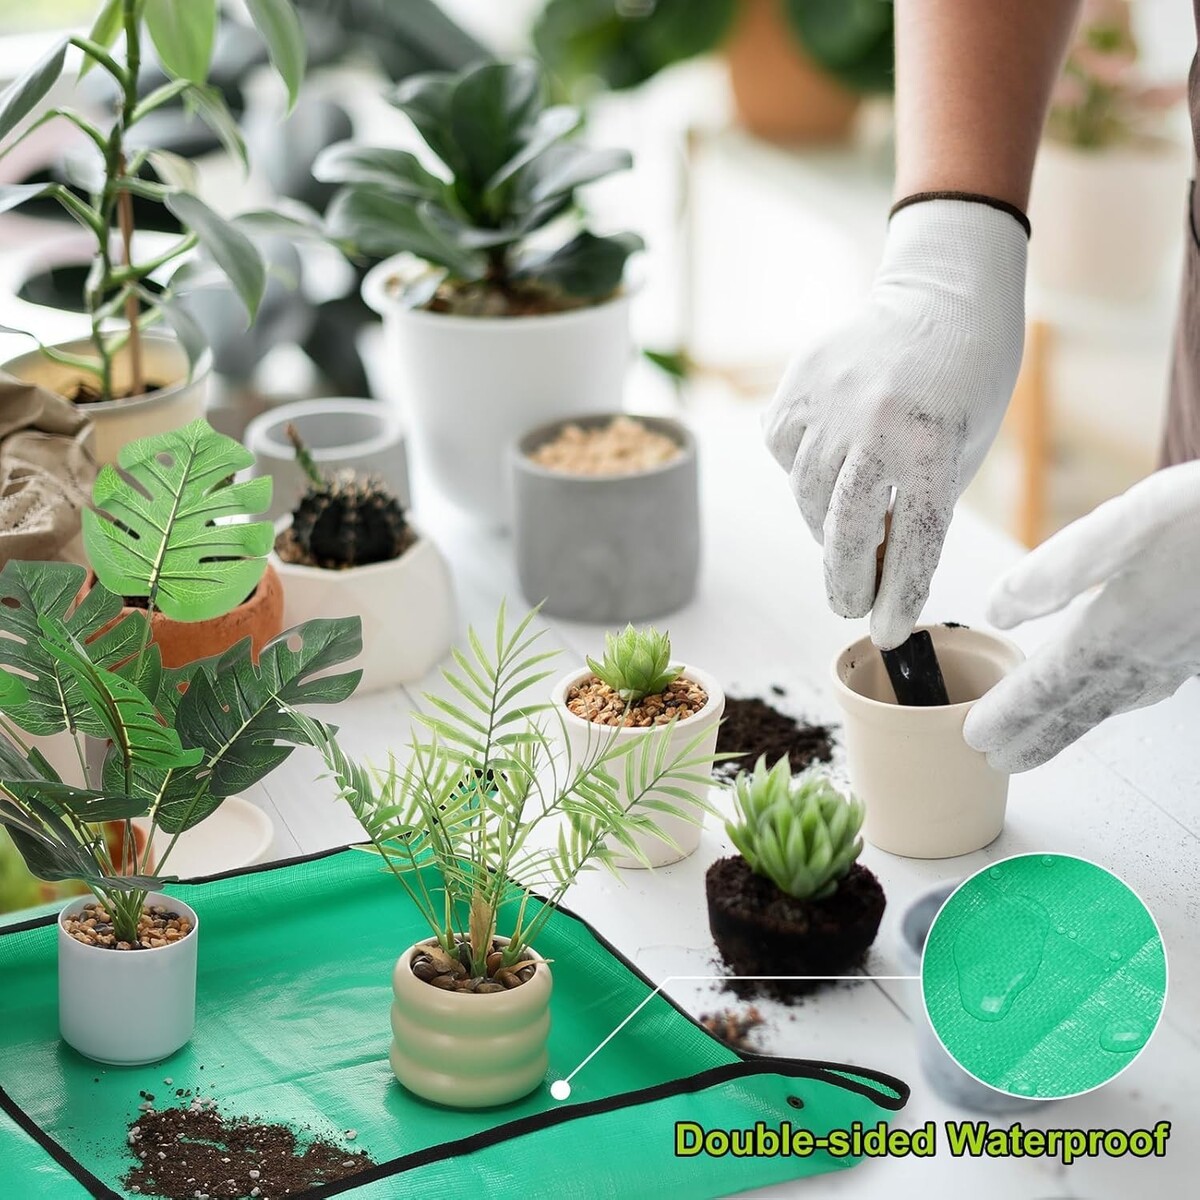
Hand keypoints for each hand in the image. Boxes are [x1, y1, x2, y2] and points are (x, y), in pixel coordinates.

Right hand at [763, 199, 1026, 648]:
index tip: (885, 633)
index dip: (897, 596)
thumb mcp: (962, 449)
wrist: (942, 296)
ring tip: (845, 528)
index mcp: (932, 441)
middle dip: (846, 581)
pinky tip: (827, 465)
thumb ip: (917, 502)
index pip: (912, 540)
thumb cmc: (966, 384)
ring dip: (824, 525)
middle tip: (849, 606)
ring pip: (807, 496)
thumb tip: (872, 565)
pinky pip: (785, 454)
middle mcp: (875, 423)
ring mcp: (828, 402)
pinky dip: (802, 473)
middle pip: (846, 530)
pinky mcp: (796, 387)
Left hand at [964, 462, 1199, 771]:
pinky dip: (1117, 699)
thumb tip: (997, 610)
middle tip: (997, 763)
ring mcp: (1182, 656)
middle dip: (1035, 736)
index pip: (1046, 687)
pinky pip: (1150, 686)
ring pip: (1114, 701)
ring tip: (1041, 741)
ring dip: (1072, 724)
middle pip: (1078, 707)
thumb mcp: (1124, 524)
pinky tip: (1116, 696)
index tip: (974, 738)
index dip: (1009, 714)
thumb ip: (1056, 573)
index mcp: (1116, 628)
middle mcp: (1148, 654)